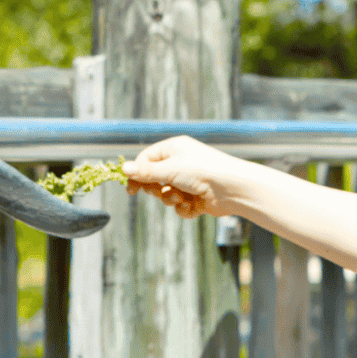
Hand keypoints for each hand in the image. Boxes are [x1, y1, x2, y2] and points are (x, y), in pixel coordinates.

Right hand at [123, 136, 244, 218]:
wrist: (232, 188)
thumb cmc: (202, 171)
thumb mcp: (170, 169)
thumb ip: (146, 172)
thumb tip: (124, 168)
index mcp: (174, 149)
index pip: (147, 159)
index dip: (138, 173)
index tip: (131, 188)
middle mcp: (181, 163)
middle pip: (155, 178)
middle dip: (157, 188)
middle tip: (160, 190)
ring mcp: (189, 181)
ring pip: (166, 194)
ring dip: (171, 199)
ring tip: (181, 198)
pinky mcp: (196, 198)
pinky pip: (179, 206)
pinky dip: (184, 208)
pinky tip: (193, 206)